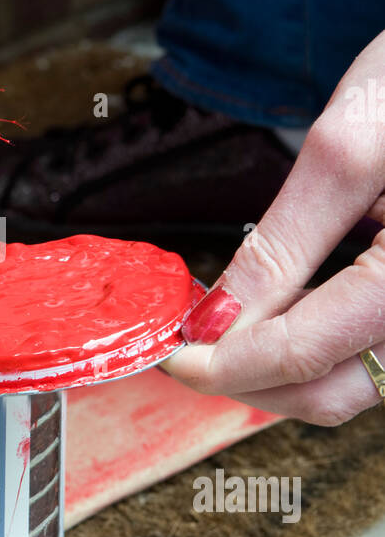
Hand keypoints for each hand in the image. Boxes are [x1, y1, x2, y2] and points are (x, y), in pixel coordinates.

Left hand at [164, 28, 384, 424]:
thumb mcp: (350, 145)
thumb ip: (283, 242)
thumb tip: (219, 317)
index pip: (307, 351)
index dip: (225, 362)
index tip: (172, 353)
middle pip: (336, 391)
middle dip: (252, 378)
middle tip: (193, 345)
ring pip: (360, 383)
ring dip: (287, 369)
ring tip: (235, 323)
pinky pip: (381, 354)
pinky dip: (326, 346)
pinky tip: (291, 307)